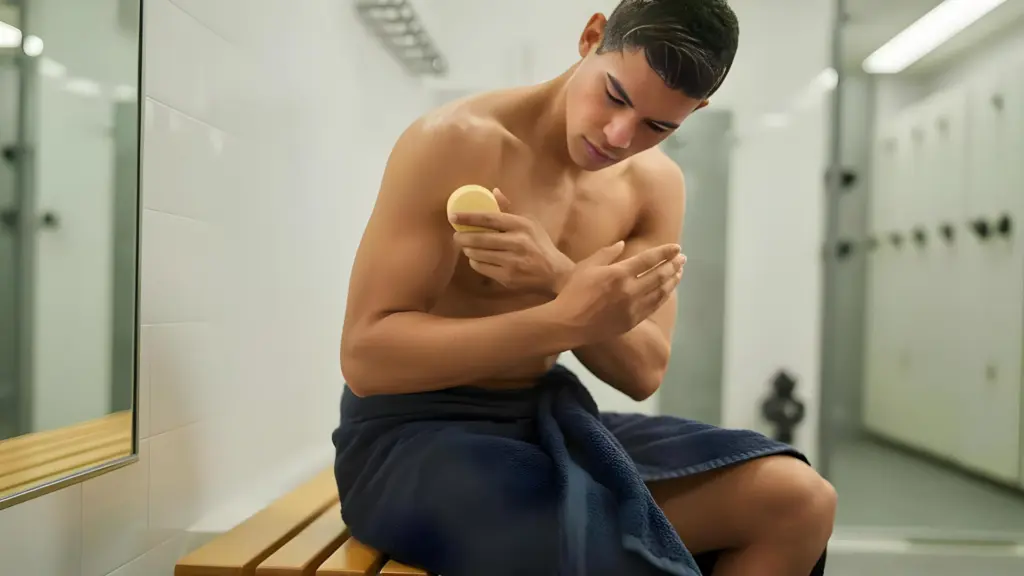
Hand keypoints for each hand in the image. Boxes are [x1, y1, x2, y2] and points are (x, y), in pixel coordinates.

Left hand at [449, 188, 574, 293]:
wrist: (555, 273)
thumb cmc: (540, 245)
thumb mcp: (529, 223)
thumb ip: (509, 209)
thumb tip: (493, 191)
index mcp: (521, 225)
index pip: (490, 218)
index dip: (469, 217)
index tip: (454, 216)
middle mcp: (517, 243)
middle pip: (480, 238)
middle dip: (463, 237)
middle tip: (457, 236)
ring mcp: (512, 262)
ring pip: (479, 254)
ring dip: (469, 250)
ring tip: (467, 246)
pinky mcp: (507, 278)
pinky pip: (482, 268)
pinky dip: (475, 262)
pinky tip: (477, 258)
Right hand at [554, 242, 683, 340]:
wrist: (568, 324)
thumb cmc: (573, 293)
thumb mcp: (586, 267)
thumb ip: (606, 254)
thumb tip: (622, 245)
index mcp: (619, 274)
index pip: (649, 259)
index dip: (665, 252)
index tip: (677, 248)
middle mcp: (630, 290)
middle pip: (659, 275)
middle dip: (674, 265)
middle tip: (683, 258)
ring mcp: (633, 307)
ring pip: (661, 292)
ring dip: (673, 280)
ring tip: (679, 272)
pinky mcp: (633, 321)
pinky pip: (654, 306)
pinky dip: (664, 296)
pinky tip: (668, 291)